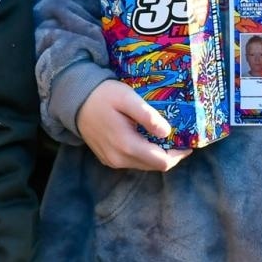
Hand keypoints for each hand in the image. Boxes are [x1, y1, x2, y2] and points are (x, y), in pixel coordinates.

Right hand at [75, 79, 193, 171]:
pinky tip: (144, 139)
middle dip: (169, 155)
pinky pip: (131, 162)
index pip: (162, 162)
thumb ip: (147, 116)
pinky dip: (142, 154)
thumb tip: (166, 132)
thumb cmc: (103, 95)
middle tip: (177, 139)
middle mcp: (119, 159)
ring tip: (162, 138)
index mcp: (126, 145)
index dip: (178, 155)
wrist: (74, 100)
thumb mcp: (127, 97)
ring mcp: (111, 160)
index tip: (188, 143)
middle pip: (154, 166)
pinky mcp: (106, 159)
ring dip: (155, 155)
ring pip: (143, 165)